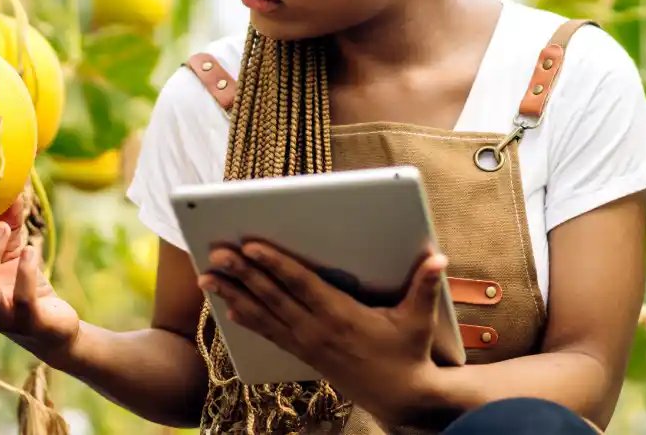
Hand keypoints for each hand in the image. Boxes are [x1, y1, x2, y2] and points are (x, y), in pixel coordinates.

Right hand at [0, 199, 80, 361]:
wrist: (54, 329)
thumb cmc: (24, 289)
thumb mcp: (12, 255)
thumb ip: (9, 225)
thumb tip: (11, 189)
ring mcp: (0, 316)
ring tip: (0, 226)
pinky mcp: (28, 321)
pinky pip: (22, 298)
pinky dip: (24, 272)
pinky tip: (30, 250)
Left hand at [199, 241, 448, 426]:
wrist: (399, 398)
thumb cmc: (408, 354)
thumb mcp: (419, 320)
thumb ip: (424, 287)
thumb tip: (438, 259)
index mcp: (341, 316)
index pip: (301, 285)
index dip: (275, 265)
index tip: (251, 247)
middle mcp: (317, 330)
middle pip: (273, 296)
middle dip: (242, 273)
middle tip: (216, 253)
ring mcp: (307, 344)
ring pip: (263, 314)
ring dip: (234, 294)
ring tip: (207, 277)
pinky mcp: (304, 354)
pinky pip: (269, 333)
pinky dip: (246, 317)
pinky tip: (229, 305)